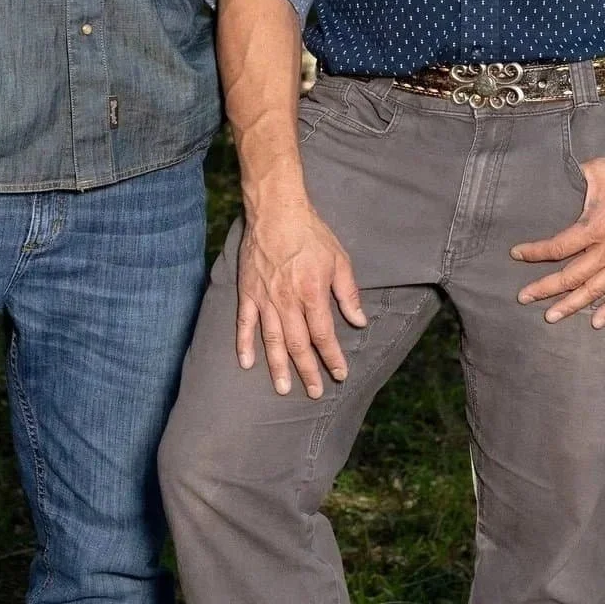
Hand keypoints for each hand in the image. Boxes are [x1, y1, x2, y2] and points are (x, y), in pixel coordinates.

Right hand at [236, 202, 366, 397]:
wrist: (276, 211)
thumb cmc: (310, 234)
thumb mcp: (339, 259)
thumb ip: (348, 293)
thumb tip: (359, 320)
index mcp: (312, 293)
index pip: (323, 335)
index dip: (332, 357)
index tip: (340, 373)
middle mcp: (287, 300)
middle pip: (298, 344)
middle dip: (308, 370)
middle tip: (314, 392)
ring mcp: (265, 298)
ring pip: (272, 340)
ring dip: (278, 366)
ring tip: (283, 388)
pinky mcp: (248, 292)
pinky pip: (244, 323)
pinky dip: (244, 344)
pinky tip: (247, 363)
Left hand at [512, 149, 604, 327]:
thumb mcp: (599, 171)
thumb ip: (576, 179)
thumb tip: (560, 177)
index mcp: (596, 227)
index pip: (558, 247)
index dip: (535, 253)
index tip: (517, 254)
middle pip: (570, 277)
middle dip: (544, 288)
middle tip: (524, 297)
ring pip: (593, 290)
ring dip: (571, 305)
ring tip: (551, 316)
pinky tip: (598, 322)